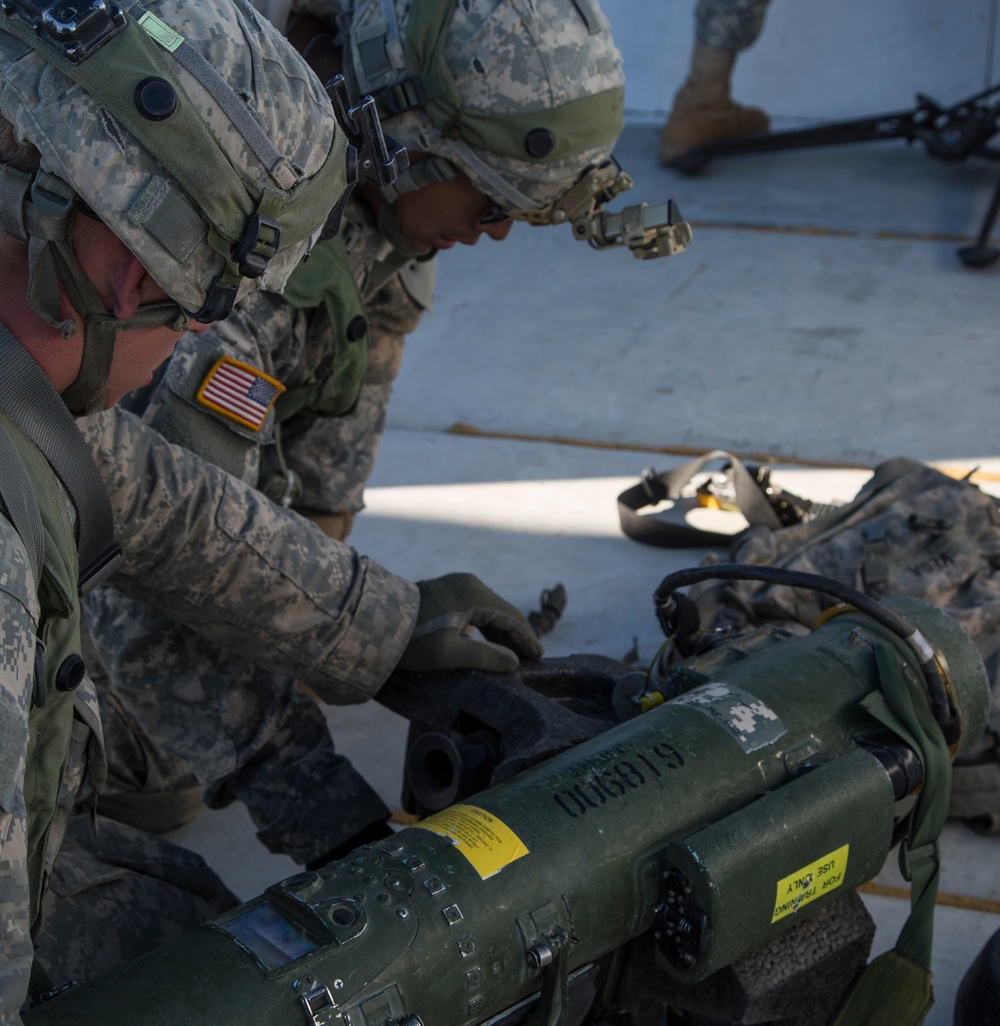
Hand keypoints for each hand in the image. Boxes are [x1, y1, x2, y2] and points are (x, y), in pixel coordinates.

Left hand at [398, 572, 543, 672]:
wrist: (374, 621)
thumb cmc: (412, 640)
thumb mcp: (450, 653)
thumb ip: (486, 657)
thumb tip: (513, 661)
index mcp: (473, 594)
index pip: (511, 617)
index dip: (526, 638)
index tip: (539, 656)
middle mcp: (468, 583)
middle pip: (501, 611)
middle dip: (516, 635)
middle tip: (530, 657)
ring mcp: (455, 584)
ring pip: (488, 609)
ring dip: (500, 631)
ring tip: (511, 653)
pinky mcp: (445, 590)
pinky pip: (474, 608)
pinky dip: (484, 625)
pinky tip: (486, 641)